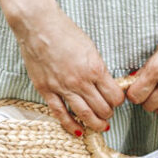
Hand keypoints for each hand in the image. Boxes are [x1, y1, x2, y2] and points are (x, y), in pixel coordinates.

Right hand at [0, 0, 123, 136]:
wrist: (38, 26)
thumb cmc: (65, 32)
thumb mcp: (90, 48)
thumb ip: (99, 68)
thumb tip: (108, 84)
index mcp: (94, 68)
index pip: (114, 96)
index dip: (119, 101)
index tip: (117, 101)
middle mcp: (80, 81)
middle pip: (102, 108)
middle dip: (109, 114)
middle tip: (109, 115)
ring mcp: (62, 87)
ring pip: (84, 115)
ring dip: (95, 124)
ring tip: (100, 126)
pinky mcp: (46, 90)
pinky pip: (60, 114)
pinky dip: (71, 125)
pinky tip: (78, 131)